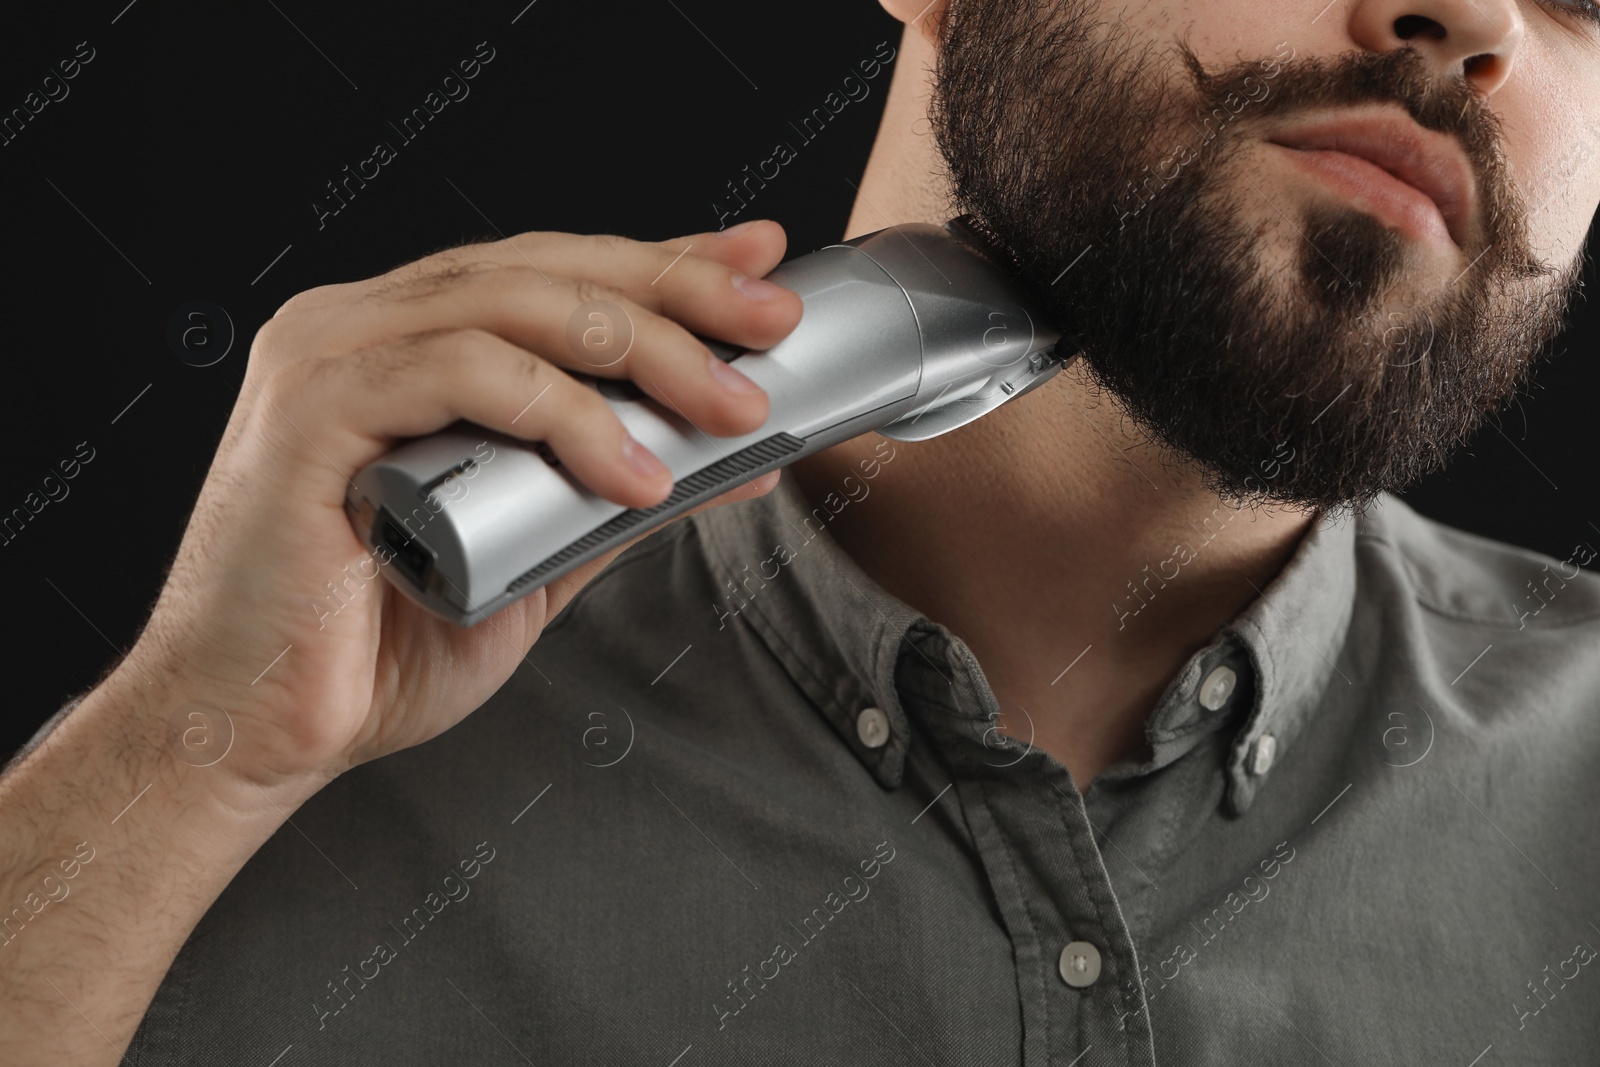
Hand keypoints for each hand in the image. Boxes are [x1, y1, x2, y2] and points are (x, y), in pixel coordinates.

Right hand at [128, 219, 802, 792]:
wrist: (260, 734)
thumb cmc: (374, 647)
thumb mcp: (532, 559)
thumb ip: (615, 499)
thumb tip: (728, 458)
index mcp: (407, 345)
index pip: (554, 275)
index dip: (664, 264)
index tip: (760, 272)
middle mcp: (364, 327)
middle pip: (546, 271)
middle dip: (677, 292)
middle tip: (771, 326)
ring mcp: (331, 357)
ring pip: (513, 305)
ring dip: (642, 353)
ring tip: (727, 416)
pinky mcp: (313, 410)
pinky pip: (460, 372)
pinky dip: (561, 415)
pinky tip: (630, 472)